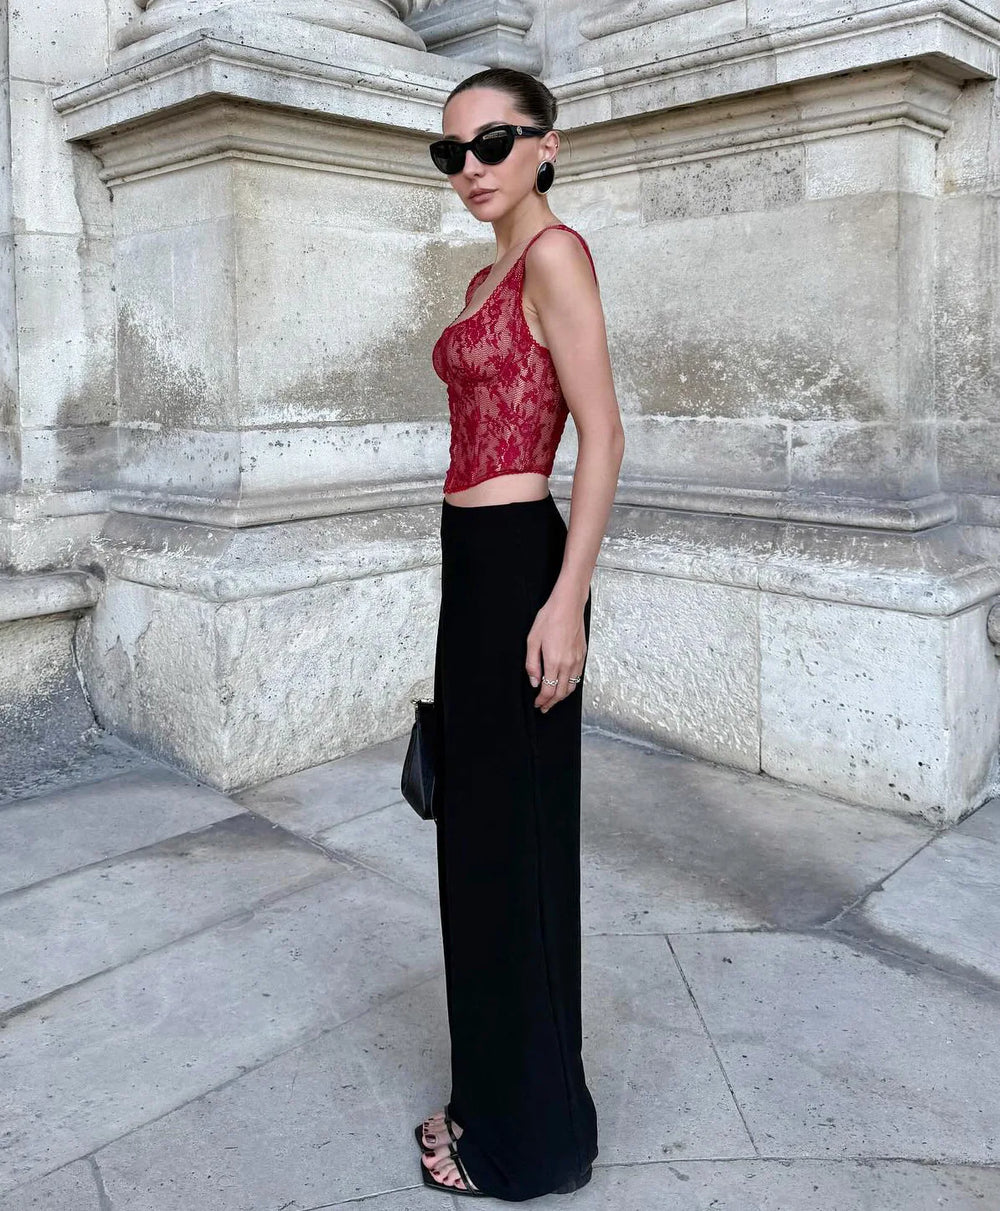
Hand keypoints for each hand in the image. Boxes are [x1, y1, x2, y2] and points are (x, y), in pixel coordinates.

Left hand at [525, 595, 586, 712]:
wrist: (568, 605)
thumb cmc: (549, 618)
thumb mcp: (532, 640)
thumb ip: (532, 664)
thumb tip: (534, 681)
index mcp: (554, 661)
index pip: (548, 690)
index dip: (542, 700)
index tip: (537, 703)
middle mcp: (568, 664)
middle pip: (561, 693)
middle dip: (552, 703)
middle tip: (544, 707)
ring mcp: (577, 660)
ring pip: (571, 687)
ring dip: (562, 696)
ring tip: (553, 700)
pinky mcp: (583, 655)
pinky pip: (577, 677)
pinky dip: (570, 686)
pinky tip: (564, 685)